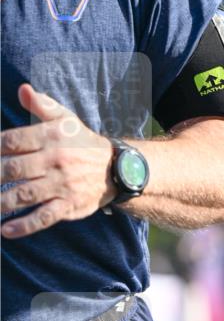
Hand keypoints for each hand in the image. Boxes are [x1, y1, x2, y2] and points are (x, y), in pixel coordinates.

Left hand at [1, 84, 114, 238]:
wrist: (116, 169)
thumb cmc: (82, 142)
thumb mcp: (65, 119)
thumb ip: (42, 105)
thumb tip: (23, 90)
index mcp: (51, 137)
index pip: (13, 141)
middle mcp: (56, 160)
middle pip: (14, 169)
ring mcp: (62, 185)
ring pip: (24, 194)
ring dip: (2, 202)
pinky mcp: (69, 206)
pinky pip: (43, 217)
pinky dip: (24, 225)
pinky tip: (6, 230)